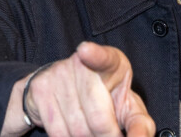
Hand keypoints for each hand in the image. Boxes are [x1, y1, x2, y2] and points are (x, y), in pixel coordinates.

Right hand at [2, 42, 154, 136]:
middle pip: (97, 117)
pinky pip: (57, 132)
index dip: (94, 54)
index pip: (103, 57)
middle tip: (111, 134)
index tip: (84, 50)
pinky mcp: (41, 90)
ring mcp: (59, 75)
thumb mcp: (127, 106)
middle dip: (107, 136)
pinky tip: (74, 130)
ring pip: (77, 130)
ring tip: (91, 129)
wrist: (66, 88)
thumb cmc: (107, 98)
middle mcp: (82, 63)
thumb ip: (139, 124)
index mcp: (111, 62)